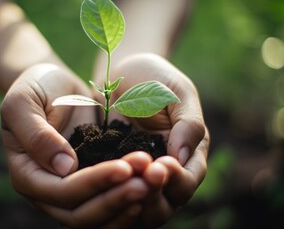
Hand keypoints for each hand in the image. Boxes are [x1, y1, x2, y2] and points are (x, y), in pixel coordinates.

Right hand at [0, 63, 149, 227]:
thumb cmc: (35, 87)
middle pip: (81, 215)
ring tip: (153, 185)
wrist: (54, 84)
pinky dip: (130, 202)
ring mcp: (71, 193)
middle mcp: (47, 192)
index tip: (124, 168)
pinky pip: (110, 205)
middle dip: (115, 200)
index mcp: (26, 174)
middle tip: (146, 182)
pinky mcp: (92, 185)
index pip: (61, 192)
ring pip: (98, 219)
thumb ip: (37, 134)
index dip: (93, 184)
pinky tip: (152, 188)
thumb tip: (64, 167)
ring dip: (126, 205)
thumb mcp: (24, 101)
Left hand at [108, 53, 209, 227]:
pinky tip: (96, 182)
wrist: (119, 74)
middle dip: (154, 196)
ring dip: (129, 201)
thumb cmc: (154, 79)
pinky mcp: (110, 177)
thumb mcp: (177, 92)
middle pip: (164, 205)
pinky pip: (110, 196)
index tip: (160, 165)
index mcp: (187, 156)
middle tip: (139, 176)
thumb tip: (181, 157)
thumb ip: (187, 122)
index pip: (187, 182)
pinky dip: (106, 195)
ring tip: (118, 182)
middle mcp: (164, 175)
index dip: (177, 180)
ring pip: (137, 209)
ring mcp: (136, 179)